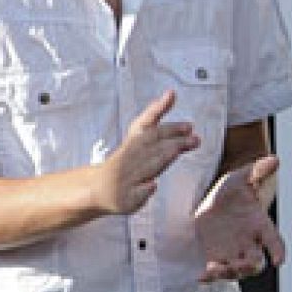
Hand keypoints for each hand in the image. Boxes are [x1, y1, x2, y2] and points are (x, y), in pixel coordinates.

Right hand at [93, 90, 197, 214]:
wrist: (96, 189)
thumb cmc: (125, 160)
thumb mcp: (137, 137)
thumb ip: (154, 117)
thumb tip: (171, 92)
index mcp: (131, 146)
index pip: (150, 132)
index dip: (168, 128)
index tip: (189, 126)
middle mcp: (126, 161)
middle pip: (151, 149)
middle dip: (172, 142)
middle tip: (195, 138)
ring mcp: (125, 180)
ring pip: (144, 168)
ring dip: (161, 160)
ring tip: (177, 152)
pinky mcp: (125, 199)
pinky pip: (135, 194)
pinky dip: (143, 189)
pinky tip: (152, 185)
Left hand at [194, 154, 283, 281]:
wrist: (212, 202)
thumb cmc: (232, 190)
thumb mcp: (241, 178)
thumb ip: (257, 171)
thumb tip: (274, 159)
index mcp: (260, 225)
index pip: (274, 240)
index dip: (278, 251)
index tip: (279, 260)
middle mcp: (249, 243)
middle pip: (256, 262)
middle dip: (250, 267)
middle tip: (243, 266)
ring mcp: (232, 252)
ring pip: (236, 271)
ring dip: (228, 273)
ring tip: (214, 269)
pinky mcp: (215, 257)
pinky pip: (215, 272)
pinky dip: (209, 276)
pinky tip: (200, 276)